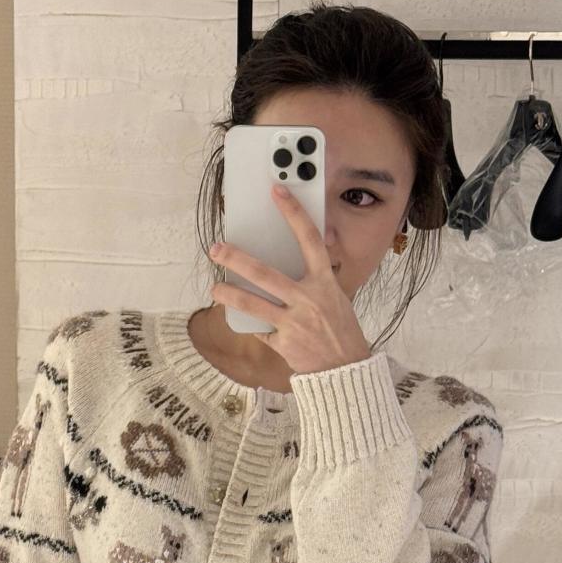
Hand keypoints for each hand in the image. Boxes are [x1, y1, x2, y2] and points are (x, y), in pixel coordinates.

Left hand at [207, 184, 371, 374]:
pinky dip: (251, 326)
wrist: (346, 371)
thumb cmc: (341, 332)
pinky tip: (243, 322)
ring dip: (229, 294)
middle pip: (265, 273)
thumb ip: (314, 282)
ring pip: (253, 304)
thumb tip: (289, 263)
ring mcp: (294, 323)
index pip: (309, 240)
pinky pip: (260, 330)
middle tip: (217, 248)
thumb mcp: (335, 299)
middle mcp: (308, 299)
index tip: (278, 191)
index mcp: (325, 283)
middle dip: (237, 259)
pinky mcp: (283, 343)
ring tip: (215, 288)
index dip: (294, 213)